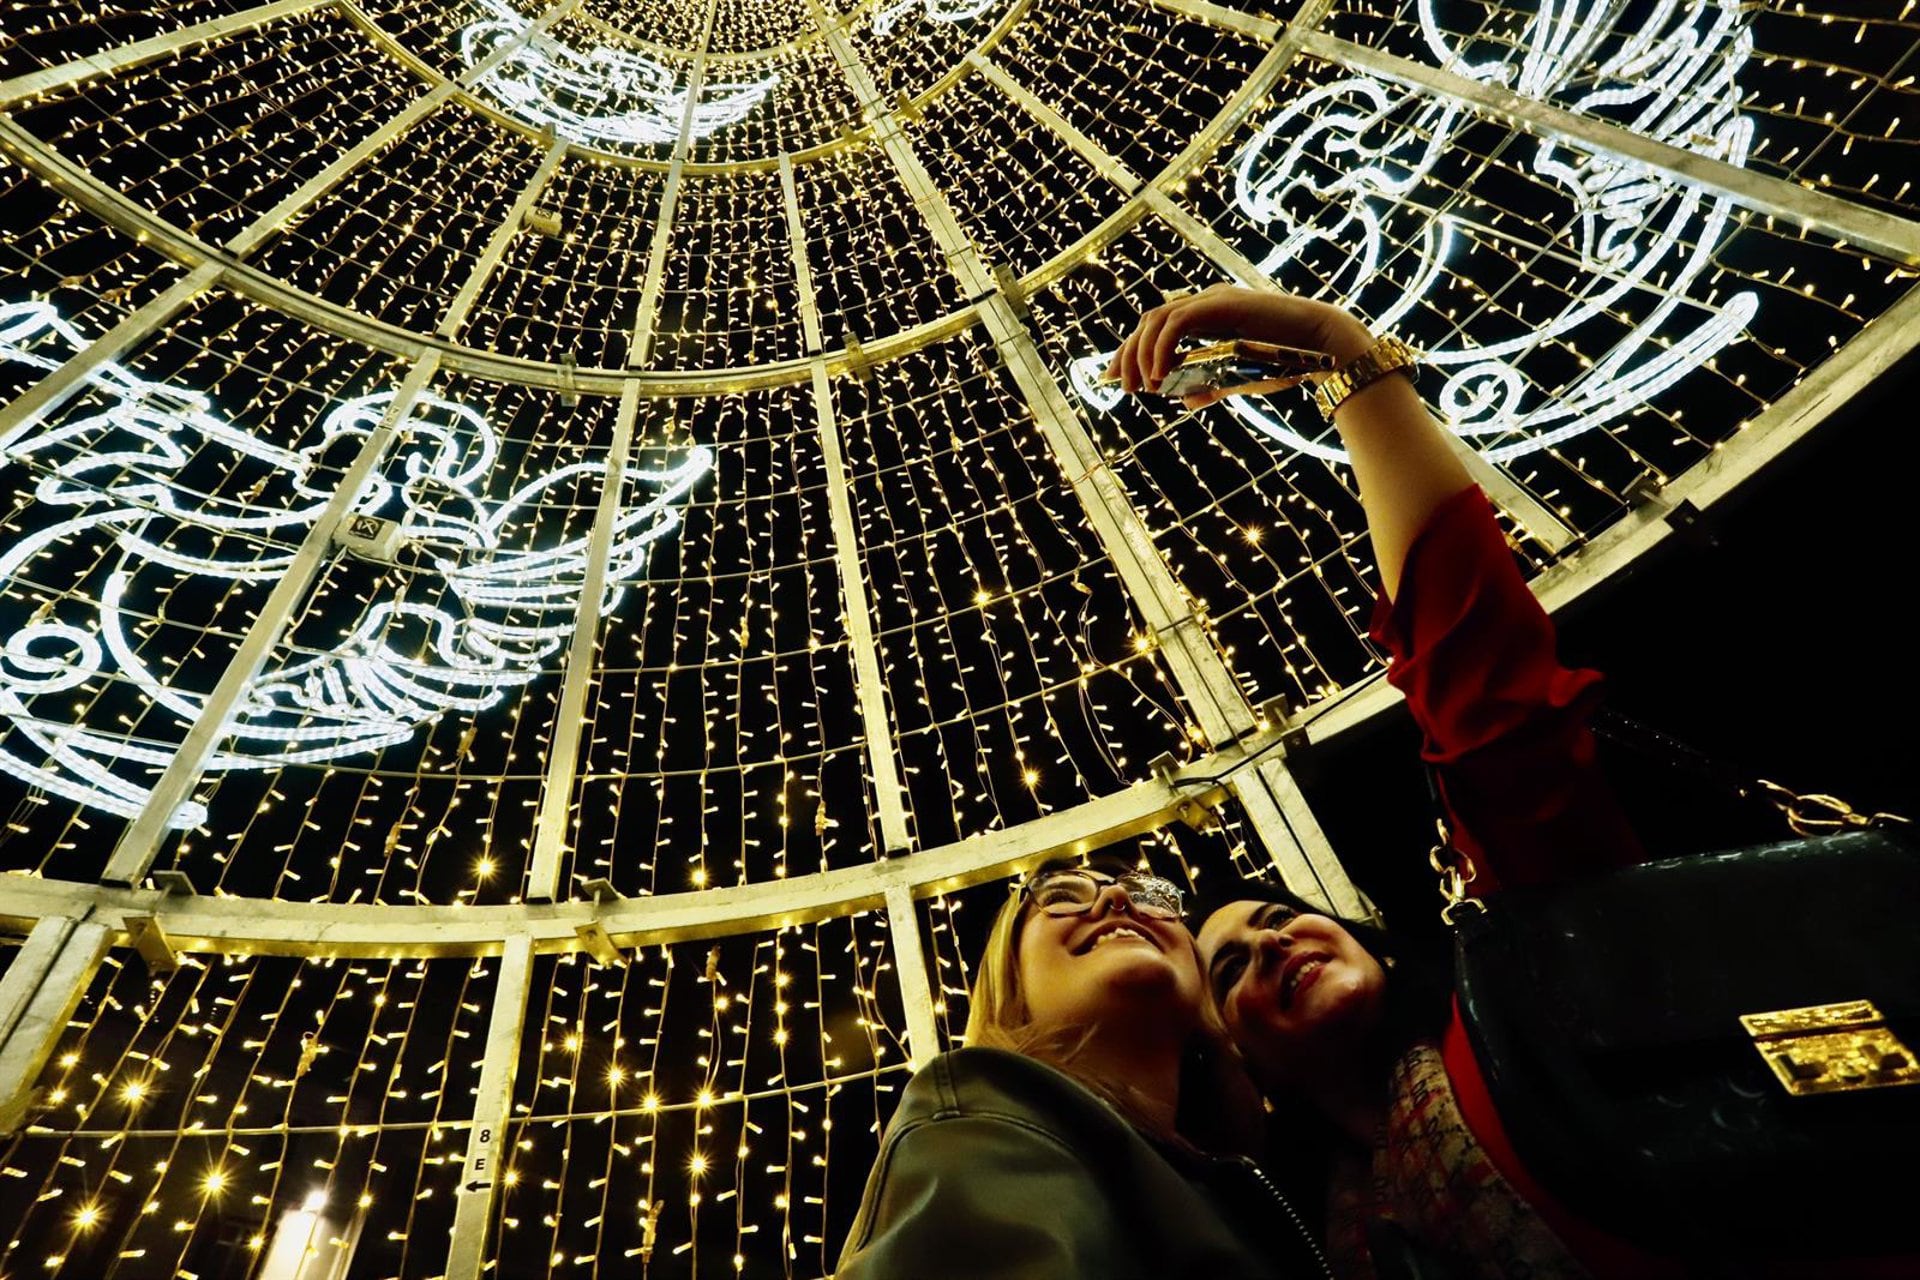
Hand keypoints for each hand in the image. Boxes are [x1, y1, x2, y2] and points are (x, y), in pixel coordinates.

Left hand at [1104, 284, 1373, 409]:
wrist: (1324, 346)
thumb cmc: (1287, 362)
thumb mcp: (1238, 379)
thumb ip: (1209, 386)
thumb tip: (1184, 401)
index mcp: (1207, 314)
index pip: (1156, 326)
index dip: (1131, 350)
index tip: (1115, 378)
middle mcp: (1205, 301)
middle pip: (1149, 321)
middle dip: (1128, 353)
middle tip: (1121, 387)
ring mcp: (1213, 299)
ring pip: (1156, 319)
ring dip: (1140, 354)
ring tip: (1141, 386)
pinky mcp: (1221, 304)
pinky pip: (1176, 323)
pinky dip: (1161, 349)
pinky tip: (1159, 377)